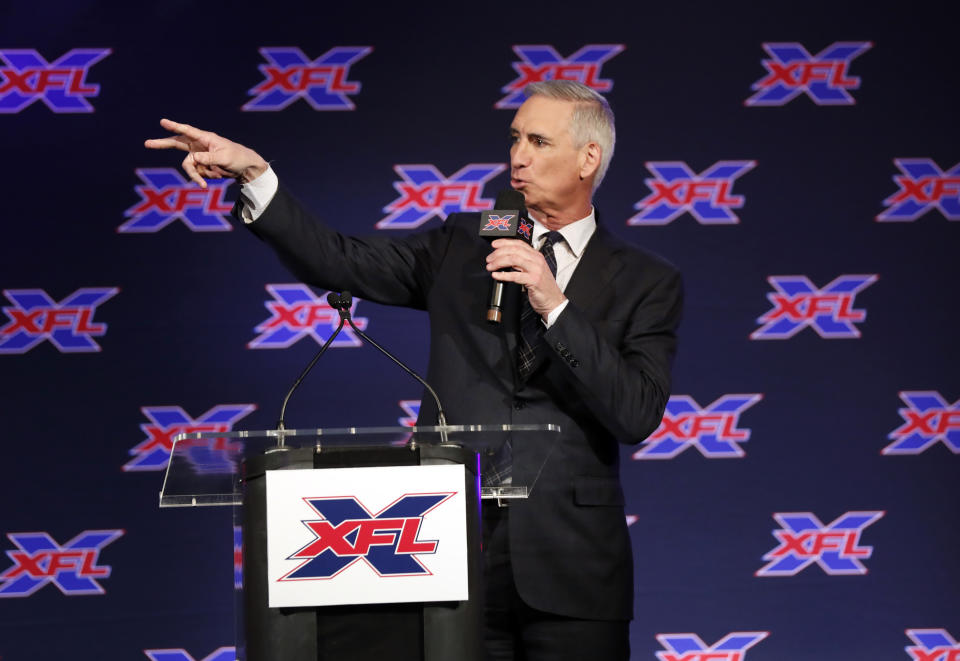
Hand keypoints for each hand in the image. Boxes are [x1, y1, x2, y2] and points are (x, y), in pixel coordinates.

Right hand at [144, 118, 268, 187]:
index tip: (163, 122)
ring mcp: (200, 156)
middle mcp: (199, 146)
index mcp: (205, 138)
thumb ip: (207, 158)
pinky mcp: (202, 166)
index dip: (175, 127)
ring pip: (188, 166)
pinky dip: (205, 178)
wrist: (246, 168)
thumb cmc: (237, 158)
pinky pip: (197, 174)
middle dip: (162, 144)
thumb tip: (192, 159)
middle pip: (177, 144)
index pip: (187, 131)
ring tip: (208, 182)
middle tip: (147, 143)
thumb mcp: (223, 158)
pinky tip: (217, 175)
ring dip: (196, 176)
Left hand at [486, 239, 565, 317]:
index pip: (519, 243)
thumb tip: (504, 259)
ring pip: (513, 259)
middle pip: (514, 250)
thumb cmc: (542, 287)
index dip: (504, 242)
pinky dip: (503, 275)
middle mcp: (537, 260)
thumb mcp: (533, 270)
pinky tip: (496, 275)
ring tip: (490, 266)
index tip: (494, 245)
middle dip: (498, 253)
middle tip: (489, 259)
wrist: (553, 300)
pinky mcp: (534, 280)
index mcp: (536, 255)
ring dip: (499, 262)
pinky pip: (515, 275)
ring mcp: (536, 269)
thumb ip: (522, 263)